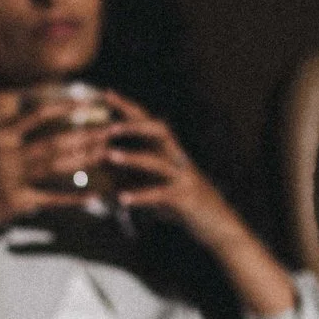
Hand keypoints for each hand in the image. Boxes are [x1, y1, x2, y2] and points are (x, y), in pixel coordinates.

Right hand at [0, 92, 116, 240]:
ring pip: (57, 165)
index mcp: (0, 135)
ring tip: (109, 153)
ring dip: (86, 159)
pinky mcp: (18, 201)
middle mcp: (7, 153)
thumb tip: (43, 124)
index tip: (88, 102)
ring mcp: (12, 177)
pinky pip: (53, 197)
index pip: (38, 114)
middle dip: (86, 134)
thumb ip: (13, 137)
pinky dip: (75, 197)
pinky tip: (94, 195)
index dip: (66, 107)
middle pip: (56, 140)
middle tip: (111, 130)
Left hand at [102, 94, 303, 318]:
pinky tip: (123, 199)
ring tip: (110, 156)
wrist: (217, 225)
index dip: (128, 107)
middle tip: (109, 126)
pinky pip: (161, 194)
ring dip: (133, 157)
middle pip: (158, 130)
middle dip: (133, 125)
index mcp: (169, 151)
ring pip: (158, 161)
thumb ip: (131, 175)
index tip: (107, 93)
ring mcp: (183, 177)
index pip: (147, 122)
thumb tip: (101, 167)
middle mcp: (177, 158)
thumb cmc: (180, 204)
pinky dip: (141, 195)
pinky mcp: (185, 198)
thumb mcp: (154, 186)